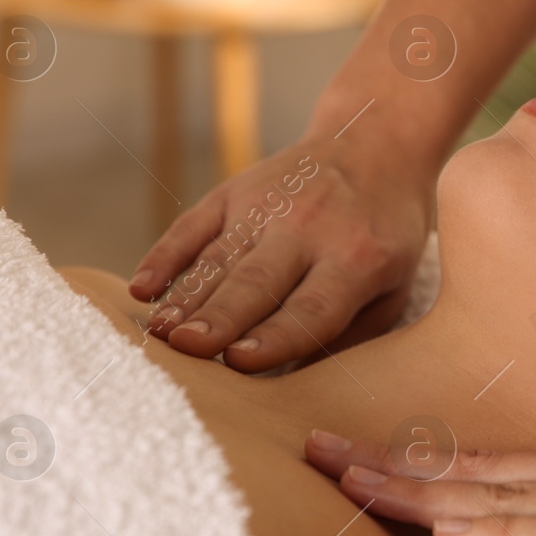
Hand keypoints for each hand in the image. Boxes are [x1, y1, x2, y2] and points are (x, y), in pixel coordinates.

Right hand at [130, 131, 431, 370]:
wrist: (375, 145)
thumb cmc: (384, 237)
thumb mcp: (393, 285)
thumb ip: (351, 333)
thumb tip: (296, 391)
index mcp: (357, 258)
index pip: (312, 307)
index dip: (276, 336)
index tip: (239, 363)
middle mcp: (308, 229)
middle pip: (257, 281)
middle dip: (221, 316)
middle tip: (187, 348)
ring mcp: (267, 205)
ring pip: (219, 258)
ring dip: (186, 297)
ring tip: (160, 332)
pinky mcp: (234, 191)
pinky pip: (192, 225)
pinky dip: (165, 256)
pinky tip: (142, 288)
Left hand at [304, 430, 535, 535]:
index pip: (492, 475)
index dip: (418, 471)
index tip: (351, 464)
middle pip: (478, 476)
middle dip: (392, 470)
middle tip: (310, 454)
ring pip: (505, 497)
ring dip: (423, 491)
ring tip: (350, 483)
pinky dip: (503, 529)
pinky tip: (454, 527)